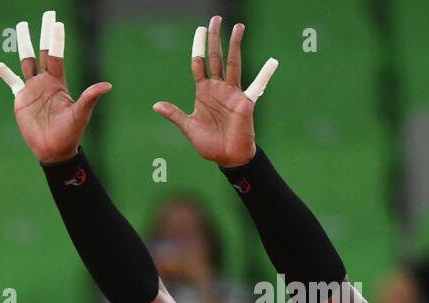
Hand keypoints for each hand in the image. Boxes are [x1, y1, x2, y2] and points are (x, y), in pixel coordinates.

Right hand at [0, 12, 109, 163]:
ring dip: (24, 45)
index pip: (56, 56)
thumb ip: (90, 97)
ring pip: (26, 61)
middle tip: (47, 14)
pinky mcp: (21, 100)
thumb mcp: (81, 114)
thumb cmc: (70, 133)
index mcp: (58, 82)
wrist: (54, 150)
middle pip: (43, 52)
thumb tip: (107, 86)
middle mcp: (45, 82)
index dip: (57, 40)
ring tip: (21, 27)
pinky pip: (12, 83)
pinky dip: (5, 74)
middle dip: (44, 33)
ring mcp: (32, 89)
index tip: (57, 23)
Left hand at [151, 16, 277, 166]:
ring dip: (235, 46)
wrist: (226, 158)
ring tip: (238, 27)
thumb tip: (156, 105)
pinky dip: (264, 74)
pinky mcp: (245, 102)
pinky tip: (272, 62)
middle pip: (216, 58)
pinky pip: (256, 86)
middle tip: (215, 19)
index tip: (200, 29)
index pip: (199, 64)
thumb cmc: (209, 143)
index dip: (198, 48)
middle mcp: (218, 88)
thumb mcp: (188, 127)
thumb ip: (174, 115)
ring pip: (233, 64)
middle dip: (215, 39)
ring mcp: (232, 93)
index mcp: (203, 92)